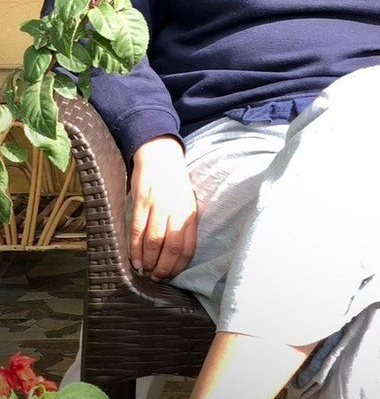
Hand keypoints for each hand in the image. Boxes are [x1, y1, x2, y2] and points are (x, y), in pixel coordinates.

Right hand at [129, 137, 197, 280]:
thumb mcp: (187, 202)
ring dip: (148, 261)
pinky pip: (137, 230)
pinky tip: (134, 259)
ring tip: (145, 272)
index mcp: (189, 212)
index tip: (171, 277)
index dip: (178, 266)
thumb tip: (178, 254)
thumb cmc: (175, 183)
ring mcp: (158, 205)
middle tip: (156, 278)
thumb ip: (184, 224)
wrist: (161, 155)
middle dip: (163, 268)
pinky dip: (135, 248)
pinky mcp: (141, 202)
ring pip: (153, 241)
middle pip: (171, 247)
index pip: (188, 246)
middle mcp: (176, 210)